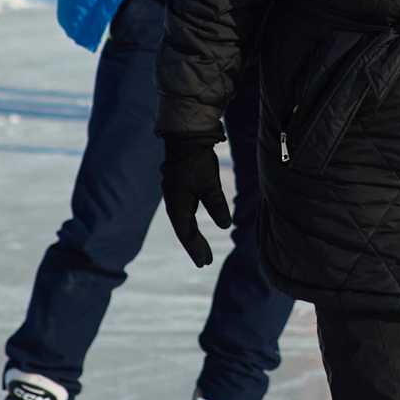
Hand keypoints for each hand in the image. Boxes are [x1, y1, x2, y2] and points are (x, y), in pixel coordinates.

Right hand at [162, 136, 230, 266]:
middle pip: (185, 230)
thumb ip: (217, 205)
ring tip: (201, 250)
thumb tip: (225, 226)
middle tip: (205, 262)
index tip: (204, 263)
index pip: (187, 233)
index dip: (196, 249)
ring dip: (193, 235)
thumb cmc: (197, 161)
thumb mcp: (210, 184)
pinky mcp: (180, 187)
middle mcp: (173, 202)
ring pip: (184, 221)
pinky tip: (195, 225)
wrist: (185, 137)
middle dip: (195, 246)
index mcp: (177, 204)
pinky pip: (185, 212)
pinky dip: (191, 222)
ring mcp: (176, 194)